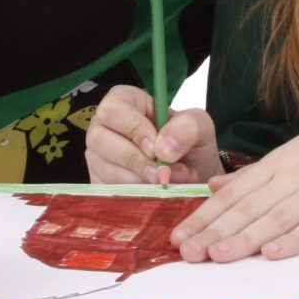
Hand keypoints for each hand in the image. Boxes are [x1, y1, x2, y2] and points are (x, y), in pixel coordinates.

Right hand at [84, 84, 220, 185]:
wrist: (193, 175)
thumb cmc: (190, 143)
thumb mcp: (200, 126)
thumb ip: (188, 127)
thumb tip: (163, 148)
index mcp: (124, 102)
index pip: (112, 109)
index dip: (133, 129)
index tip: (157, 148)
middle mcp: (103, 127)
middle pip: (98, 139)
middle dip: (135, 160)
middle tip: (163, 172)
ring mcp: (98, 157)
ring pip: (105, 169)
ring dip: (141, 181)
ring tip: (169, 181)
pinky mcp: (100, 184)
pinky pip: (109, 192)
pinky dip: (137, 195)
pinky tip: (157, 192)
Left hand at [168, 90, 298, 262]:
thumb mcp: (297, 150)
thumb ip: (257, 173)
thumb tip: (216, 186)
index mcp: (281, 161)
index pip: (234, 192)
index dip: (205, 215)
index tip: (177, 235)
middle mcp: (294, 174)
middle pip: (248, 206)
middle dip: (214, 230)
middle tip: (184, 252)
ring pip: (276, 217)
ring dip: (244, 239)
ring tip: (215, 256)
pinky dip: (295, 239)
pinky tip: (274, 253)